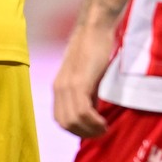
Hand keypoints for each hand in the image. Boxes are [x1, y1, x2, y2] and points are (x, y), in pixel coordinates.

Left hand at [52, 21, 115, 137]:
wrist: (95, 29)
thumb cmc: (94, 49)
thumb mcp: (86, 76)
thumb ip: (85, 94)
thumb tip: (91, 115)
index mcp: (58, 87)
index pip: (60, 119)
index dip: (76, 130)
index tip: (92, 131)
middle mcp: (59, 88)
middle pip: (65, 123)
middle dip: (83, 133)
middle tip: (100, 132)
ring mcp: (68, 85)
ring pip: (73, 120)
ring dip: (90, 129)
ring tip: (103, 128)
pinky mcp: (79, 82)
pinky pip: (82, 111)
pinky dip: (93, 121)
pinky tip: (103, 121)